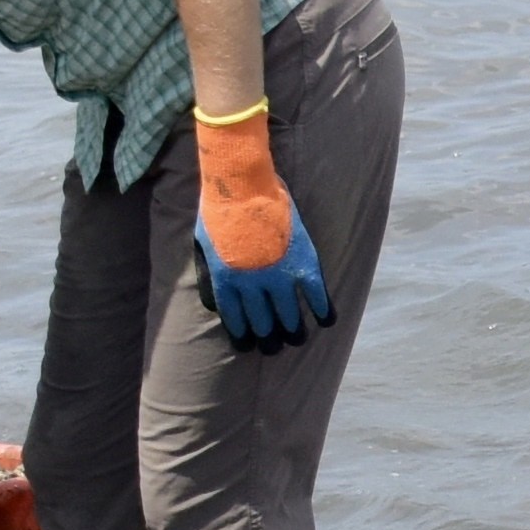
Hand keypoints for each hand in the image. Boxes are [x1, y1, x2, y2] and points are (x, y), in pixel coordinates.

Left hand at [191, 105, 332, 349]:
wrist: (241, 181)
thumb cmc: (217, 209)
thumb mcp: (201, 247)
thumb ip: (208, 277)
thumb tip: (213, 305)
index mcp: (227, 282)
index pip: (237, 321)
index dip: (244, 337)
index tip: (250, 347)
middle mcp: (252, 285)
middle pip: (263, 323)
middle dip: (269, 339)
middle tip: (274, 347)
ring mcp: (279, 274)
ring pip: (289, 315)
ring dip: (294, 331)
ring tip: (297, 339)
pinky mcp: (302, 261)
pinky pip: (316, 294)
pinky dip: (323, 309)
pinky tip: (327, 321)